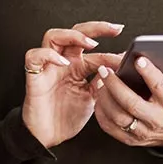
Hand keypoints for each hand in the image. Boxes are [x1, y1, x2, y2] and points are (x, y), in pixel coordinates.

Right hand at [22, 21, 124, 149]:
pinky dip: (48, 55)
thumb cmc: (67, 116)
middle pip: (74, 31)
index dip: (111, 48)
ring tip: (90, 44)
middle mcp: (62, 61)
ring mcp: (48, 66)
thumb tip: (122, 70)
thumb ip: (103, 81)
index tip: (128, 54)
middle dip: (96, 27)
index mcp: (76, 65)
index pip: (92, 46)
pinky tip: (64, 62)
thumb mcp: (93, 97)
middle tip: (115, 29)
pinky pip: (35, 56)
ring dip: (73, 36)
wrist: (48, 136)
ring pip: (53, 36)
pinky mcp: (34, 76)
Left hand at [92, 56, 162, 148]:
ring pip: (118, 117)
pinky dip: (101, 113)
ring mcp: (142, 132)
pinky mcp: (131, 139)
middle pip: (131, 103)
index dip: (149, 73)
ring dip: (105, 98)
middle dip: (115, 85)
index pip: (158, 87)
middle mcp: (155, 119)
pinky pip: (111, 128)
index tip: (138, 59)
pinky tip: (98, 98)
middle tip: (104, 69)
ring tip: (99, 81)